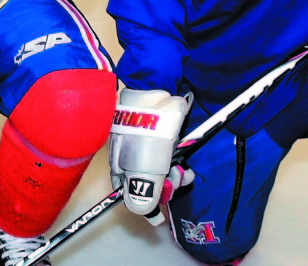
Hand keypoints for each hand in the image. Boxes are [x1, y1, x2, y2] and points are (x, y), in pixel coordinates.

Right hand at [109, 89, 190, 225]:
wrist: (154, 93)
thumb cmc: (146, 133)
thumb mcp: (143, 168)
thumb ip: (143, 194)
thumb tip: (145, 214)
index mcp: (120, 168)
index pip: (131, 195)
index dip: (147, 205)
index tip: (161, 214)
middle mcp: (131, 159)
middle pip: (149, 185)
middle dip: (166, 188)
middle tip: (178, 182)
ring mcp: (146, 148)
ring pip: (162, 172)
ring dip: (176, 177)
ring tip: (186, 173)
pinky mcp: (160, 138)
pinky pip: (171, 159)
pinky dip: (179, 164)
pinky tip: (187, 165)